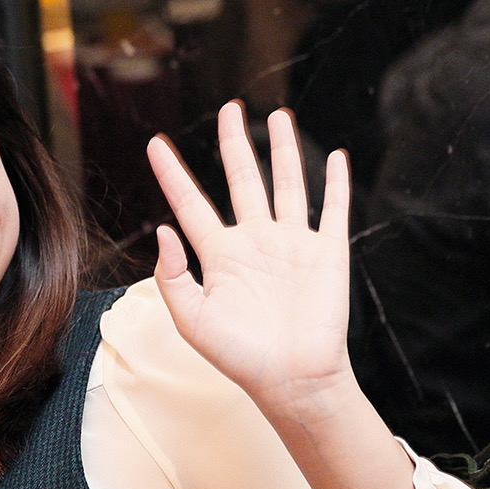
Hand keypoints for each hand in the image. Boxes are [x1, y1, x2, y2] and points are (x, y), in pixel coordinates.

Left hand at [147, 103, 354, 413]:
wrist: (293, 379)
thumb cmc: (240, 357)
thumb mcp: (192, 320)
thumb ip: (173, 275)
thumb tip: (163, 229)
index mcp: (219, 256)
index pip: (190, 204)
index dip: (172, 173)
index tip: (154, 143)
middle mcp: (254, 243)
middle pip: (242, 180)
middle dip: (234, 144)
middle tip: (228, 109)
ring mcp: (292, 244)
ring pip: (286, 184)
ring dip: (283, 150)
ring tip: (276, 116)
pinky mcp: (327, 252)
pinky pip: (332, 210)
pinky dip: (334, 183)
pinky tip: (334, 156)